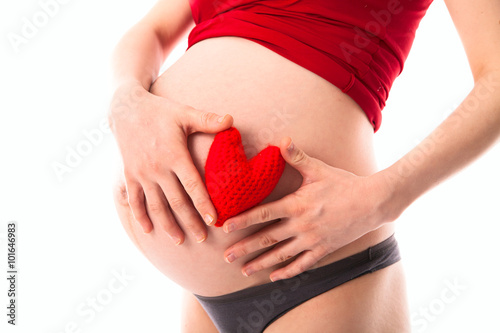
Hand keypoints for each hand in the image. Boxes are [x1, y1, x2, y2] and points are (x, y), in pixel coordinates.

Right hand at [109, 81, 232, 243]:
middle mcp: (157, 168)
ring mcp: (141, 173)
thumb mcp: (184, 113)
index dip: (203, 204)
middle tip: (202, 238)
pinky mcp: (129, 175)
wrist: (125, 108)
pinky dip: (140, 216)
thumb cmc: (160, 111)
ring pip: (156, 206)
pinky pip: (134, 200)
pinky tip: (149, 230)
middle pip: (176, 201)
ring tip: (179, 241)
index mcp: (174, 155)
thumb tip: (231, 120)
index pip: (192, 185)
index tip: (214, 221)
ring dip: (168, 225)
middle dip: (190, 222)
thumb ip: (208, 120)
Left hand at [223, 137, 394, 281]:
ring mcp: (312, 240)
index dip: (243, 221)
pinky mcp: (323, 249)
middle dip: (245, 249)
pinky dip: (288, 271)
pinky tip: (274, 277)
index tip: (225, 228)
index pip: (263, 214)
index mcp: (297, 205)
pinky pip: (302, 264)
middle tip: (226, 257)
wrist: (372, 202)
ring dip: (261, 263)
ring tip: (244, 271)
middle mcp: (301, 226)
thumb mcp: (319, 169)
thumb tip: (281, 139)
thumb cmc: (344, 183)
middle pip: (267, 239)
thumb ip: (297, 156)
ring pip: (281, 255)